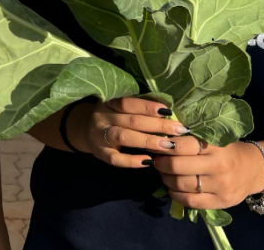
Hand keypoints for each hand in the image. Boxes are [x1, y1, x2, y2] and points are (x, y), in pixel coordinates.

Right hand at [67, 97, 200, 167]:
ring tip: (170, 146)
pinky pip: (116, 159)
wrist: (83, 130)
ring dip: (149, 141)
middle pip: (132, 121)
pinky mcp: (100, 154)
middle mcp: (103, 118)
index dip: (148, 106)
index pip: (128, 102)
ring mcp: (100, 136)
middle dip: (158, 125)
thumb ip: (137, 109)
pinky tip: (148, 162)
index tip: (169, 111)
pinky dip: (132, 161)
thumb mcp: (118, 108)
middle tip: (180, 130)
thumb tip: (168, 112)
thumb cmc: (111, 117)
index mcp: (109, 103)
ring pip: (125, 137)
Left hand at [154, 140, 263, 209]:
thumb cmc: (229, 150)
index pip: (182, 145)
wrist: (255, 169)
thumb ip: (192, 137)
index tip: (157, 145)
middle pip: (177, 166)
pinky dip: (175, 195)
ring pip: (181, 184)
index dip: (164, 145)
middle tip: (156, 161)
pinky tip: (172, 188)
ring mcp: (220, 186)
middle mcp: (218, 166)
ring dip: (165, 179)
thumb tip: (162, 137)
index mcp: (215, 146)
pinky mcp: (221, 202)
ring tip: (163, 173)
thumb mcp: (214, 138)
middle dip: (161, 163)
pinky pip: (190, 201)